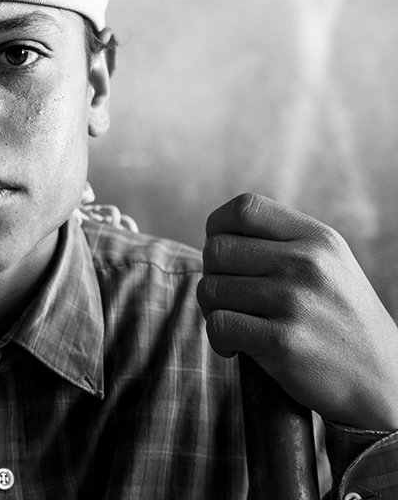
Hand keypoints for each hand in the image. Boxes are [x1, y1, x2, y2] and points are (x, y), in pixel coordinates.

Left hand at [197, 192, 397, 430]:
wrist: (382, 382)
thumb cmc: (340, 320)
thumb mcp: (329, 265)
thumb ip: (282, 243)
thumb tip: (217, 235)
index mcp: (318, 238)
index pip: (244, 208)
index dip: (219, 229)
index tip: (224, 257)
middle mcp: (307, 264)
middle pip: (217, 250)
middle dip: (212, 276)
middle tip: (230, 300)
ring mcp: (295, 302)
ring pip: (210, 289)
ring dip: (213, 311)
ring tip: (237, 325)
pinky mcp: (282, 342)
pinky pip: (218, 325)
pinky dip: (218, 340)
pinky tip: (236, 348)